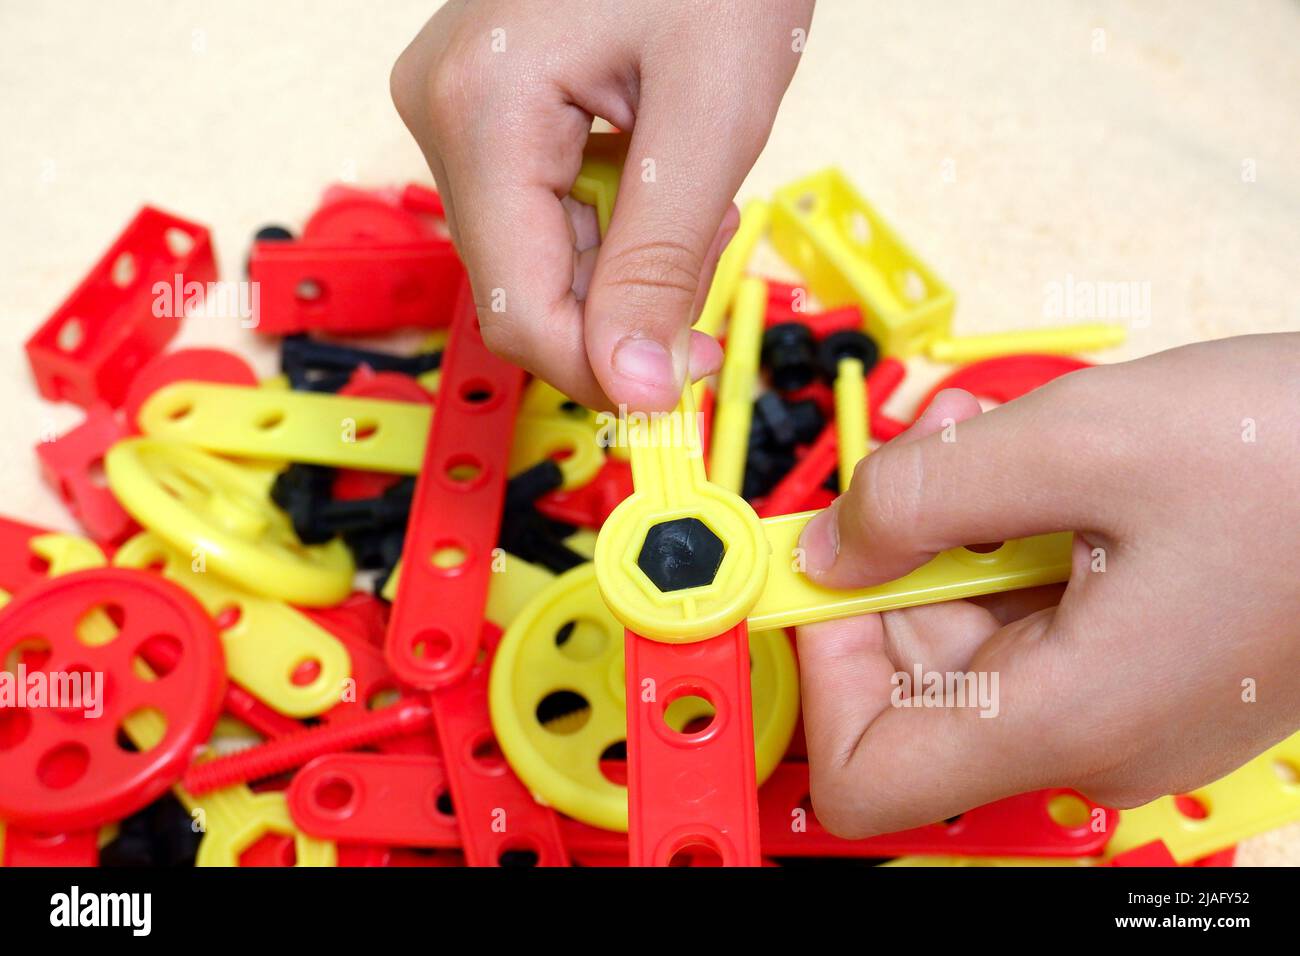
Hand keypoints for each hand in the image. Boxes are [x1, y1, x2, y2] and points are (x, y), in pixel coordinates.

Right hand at [391, 0, 813, 410]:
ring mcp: (458, 105)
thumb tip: (634, 388)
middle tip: (711, 256)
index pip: (516, 312)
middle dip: (624, 303)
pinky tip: (656, 164)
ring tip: (691, 184)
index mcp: (480, 114)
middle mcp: (442, 113)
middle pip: (522, 285)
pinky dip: (610, 214)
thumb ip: (663, 264)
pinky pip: (540, 202)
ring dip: (624, 257)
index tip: (680, 386)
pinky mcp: (488, 103)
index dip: (600, 371)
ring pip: (535, 251)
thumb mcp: (710, 115)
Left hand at [794, 334, 1299, 837]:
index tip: (818, 577)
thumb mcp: (1078, 442)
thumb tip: (832, 544)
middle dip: (891, 565)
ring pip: (973, 639)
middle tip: (913, 461)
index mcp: (1069, 717)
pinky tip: (1033, 465)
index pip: (865, 779)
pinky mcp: (1148, 664)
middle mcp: (1091, 737)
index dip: (819, 677)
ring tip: (984, 441)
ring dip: (952, 535)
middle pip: (911, 690)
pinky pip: (1038, 617)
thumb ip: (922, 494)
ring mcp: (1124, 705)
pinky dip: (1011, 540)